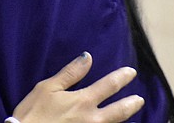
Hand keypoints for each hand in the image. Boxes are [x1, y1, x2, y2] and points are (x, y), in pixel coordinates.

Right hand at [11, 52, 143, 122]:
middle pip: (119, 111)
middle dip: (131, 103)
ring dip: (125, 118)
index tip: (131, 72)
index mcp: (82, 101)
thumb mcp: (47, 87)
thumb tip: (87, 57)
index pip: (109, 86)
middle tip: (140, 99)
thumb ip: (70, 73)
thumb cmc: (34, 113)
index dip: (122, 77)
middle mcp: (92, 119)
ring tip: (130, 114)